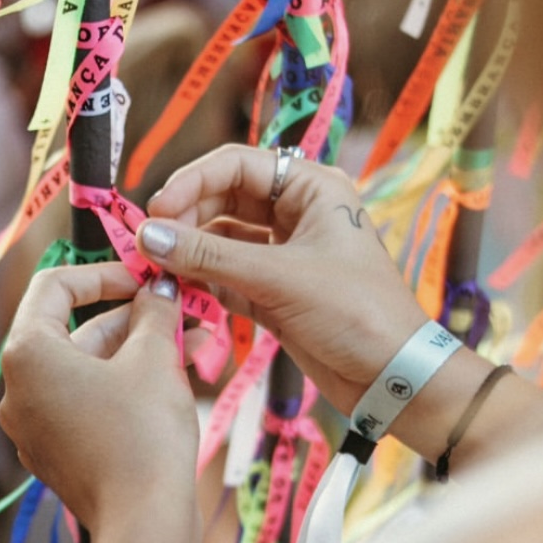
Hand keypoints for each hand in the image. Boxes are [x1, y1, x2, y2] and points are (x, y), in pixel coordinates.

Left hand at [0, 260, 199, 531]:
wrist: (144, 524)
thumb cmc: (144, 434)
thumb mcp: (154, 358)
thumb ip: (154, 311)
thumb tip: (159, 287)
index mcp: (27, 355)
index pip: (55, 286)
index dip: (105, 272)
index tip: (147, 276)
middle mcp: (18, 390)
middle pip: (77, 332)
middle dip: (136, 318)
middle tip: (185, 309)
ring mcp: (34, 427)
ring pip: (90, 370)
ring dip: (141, 352)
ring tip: (199, 343)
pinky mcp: (58, 455)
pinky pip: (90, 404)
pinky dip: (127, 387)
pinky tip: (178, 378)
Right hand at [137, 144, 429, 416]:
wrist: (393, 377)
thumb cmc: (355, 313)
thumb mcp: (279, 278)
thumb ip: (210, 257)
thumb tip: (148, 236)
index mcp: (312, 188)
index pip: (237, 165)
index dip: (192, 182)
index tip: (157, 211)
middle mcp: (297, 214)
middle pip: (224, 199)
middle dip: (187, 218)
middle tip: (150, 244)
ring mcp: (285, 254)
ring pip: (223, 239)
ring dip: (192, 252)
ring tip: (159, 269)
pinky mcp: (275, 293)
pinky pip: (227, 275)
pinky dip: (204, 281)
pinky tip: (182, 290)